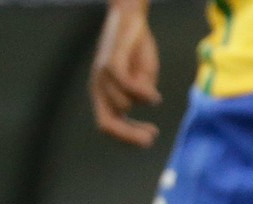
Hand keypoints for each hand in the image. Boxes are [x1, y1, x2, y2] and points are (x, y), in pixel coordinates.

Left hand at [91, 0, 161, 146]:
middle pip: (107, 123)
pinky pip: (126, 86)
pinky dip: (141, 93)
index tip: (150, 137)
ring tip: (153, 93)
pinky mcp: (110, 63)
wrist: (130, 16)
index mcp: (102, 95)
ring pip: (122, 104)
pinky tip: (154, 96)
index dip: (128, 136)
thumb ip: (140, 93)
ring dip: (140, 103)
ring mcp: (101, 77)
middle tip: (151, 139)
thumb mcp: (142, 76)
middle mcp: (98, 88)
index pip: (108, 125)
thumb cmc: (136, 46)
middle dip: (129, 135)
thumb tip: (145, 103)